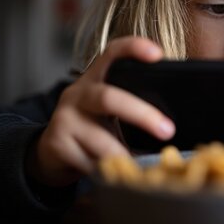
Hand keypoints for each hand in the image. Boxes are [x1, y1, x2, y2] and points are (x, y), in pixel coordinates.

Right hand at [27, 36, 175, 186]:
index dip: (133, 48)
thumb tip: (173, 126)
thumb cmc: (92, 129)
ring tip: (141, 166)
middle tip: (167, 130)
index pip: (112, 54)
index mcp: (95, 79)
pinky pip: (89, 162)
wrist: (50, 154)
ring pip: (101, 139)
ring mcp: (64, 118)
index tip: (157, 54)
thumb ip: (132, 108)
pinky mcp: (56, 143)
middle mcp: (78, 94)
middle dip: (142, 114)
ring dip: (125, 155)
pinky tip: (117, 175)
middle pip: (109, 98)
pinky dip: (108, 171)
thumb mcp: (109, 112)